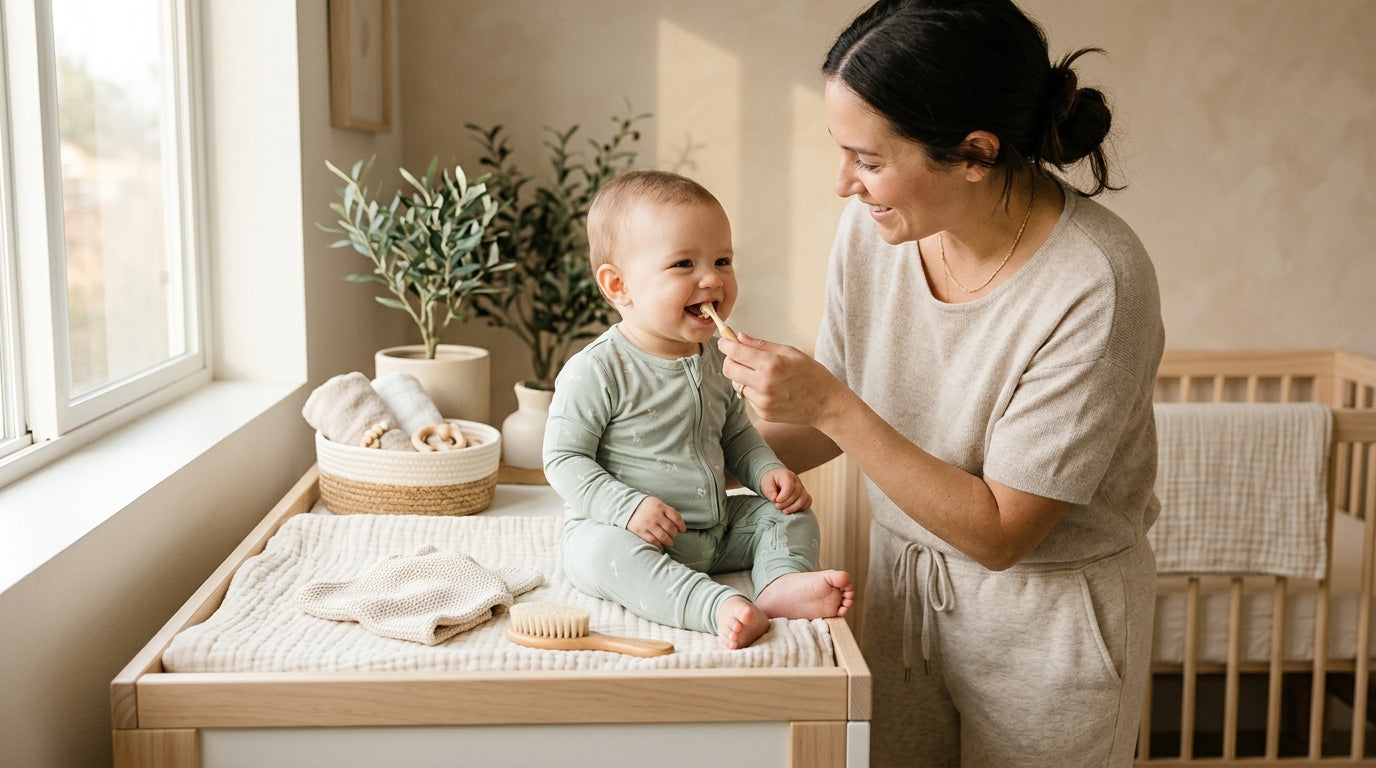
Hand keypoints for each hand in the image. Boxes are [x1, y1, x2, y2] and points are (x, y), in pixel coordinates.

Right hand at [627, 496, 686, 549]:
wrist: (625, 506)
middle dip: (674, 534)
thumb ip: (667, 511)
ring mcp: (647, 524)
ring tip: (669, 542)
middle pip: (671, 528)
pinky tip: (661, 546)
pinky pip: (653, 541)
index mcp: (660, 506)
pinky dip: (659, 546)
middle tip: (673, 536)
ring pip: (663, 537)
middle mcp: (655, 515)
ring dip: (669, 541)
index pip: (676, 517)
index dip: (681, 525)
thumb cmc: (645, 506)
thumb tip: (679, 523)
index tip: (683, 530)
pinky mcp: (640, 531)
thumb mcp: (657, 503)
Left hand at [717, 333, 846, 428]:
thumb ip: (761, 345)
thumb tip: (739, 337)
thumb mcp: (790, 352)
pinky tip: (770, 389)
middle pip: (729, 369)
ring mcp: (763, 401)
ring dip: (743, 377)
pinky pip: (748, 397)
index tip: (724, 341)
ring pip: (736, 384)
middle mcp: (764, 384)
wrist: (827, 405)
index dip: (725, 344)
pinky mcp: (763, 413)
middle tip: (739, 356)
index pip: (736, 352)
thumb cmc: (812, 374)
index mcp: (772, 364)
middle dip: (730, 360)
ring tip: (762, 374)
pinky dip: (753, 390)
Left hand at [760, 467, 811, 513]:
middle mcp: (797, 481)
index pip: (790, 486)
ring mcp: (802, 488)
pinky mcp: (804, 495)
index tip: (776, 501)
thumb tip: (775, 499)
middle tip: (777, 506)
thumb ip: (770, 491)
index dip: (784, 496)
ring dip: (793, 508)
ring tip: (784, 511)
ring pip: (803, 499)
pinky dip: (801, 508)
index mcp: (787, 476)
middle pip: (797, 494)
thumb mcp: (766, 483)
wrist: (775, 479)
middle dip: (786, 503)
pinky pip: (808, 502)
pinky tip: (792, 510)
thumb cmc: (771, 481)